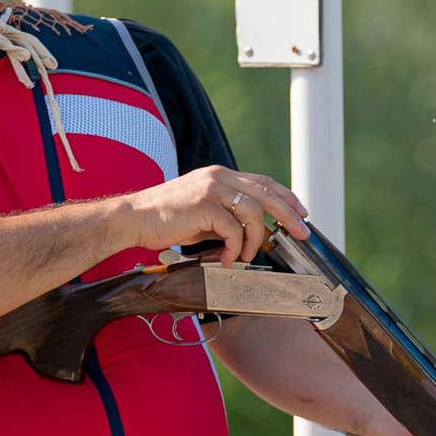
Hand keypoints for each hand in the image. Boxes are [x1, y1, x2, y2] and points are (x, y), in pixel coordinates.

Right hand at [121, 166, 309, 263]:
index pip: (263, 182)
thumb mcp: (203, 211)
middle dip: (288, 216)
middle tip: (302, 234)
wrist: (134, 218)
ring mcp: (211, 189)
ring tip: (245, 257)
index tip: (301, 212)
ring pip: (253, 213)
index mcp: (220, 175)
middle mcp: (219, 177)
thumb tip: (252, 233)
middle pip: (267, 194)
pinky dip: (235, 248)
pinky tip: (227, 260)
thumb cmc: (166, 219)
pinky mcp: (203, 205)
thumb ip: (227, 214)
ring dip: (255, 241)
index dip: (286, 197)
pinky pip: (233, 230)